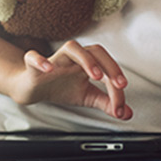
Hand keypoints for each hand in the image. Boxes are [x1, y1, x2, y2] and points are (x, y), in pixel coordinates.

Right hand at [8, 40, 132, 119]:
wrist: (33, 89)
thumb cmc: (61, 87)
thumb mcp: (87, 96)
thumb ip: (106, 103)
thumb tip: (127, 113)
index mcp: (88, 63)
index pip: (107, 67)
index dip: (117, 83)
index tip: (120, 105)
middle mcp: (74, 57)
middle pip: (95, 50)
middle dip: (109, 65)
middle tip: (117, 84)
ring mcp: (55, 59)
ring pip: (71, 47)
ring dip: (86, 59)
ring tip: (95, 75)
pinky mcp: (34, 65)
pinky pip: (34, 57)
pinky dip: (40, 60)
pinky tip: (48, 69)